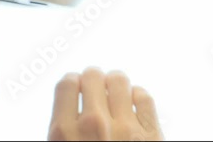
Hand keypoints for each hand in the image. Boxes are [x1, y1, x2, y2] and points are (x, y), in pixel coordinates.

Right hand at [48, 67, 163, 140]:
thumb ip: (61, 131)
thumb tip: (65, 108)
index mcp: (64, 133)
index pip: (67, 84)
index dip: (72, 83)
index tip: (77, 87)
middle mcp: (94, 125)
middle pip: (92, 75)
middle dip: (93, 79)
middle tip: (96, 89)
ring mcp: (125, 129)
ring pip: (119, 80)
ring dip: (115, 84)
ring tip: (115, 94)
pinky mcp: (151, 135)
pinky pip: (144, 97)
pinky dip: (138, 96)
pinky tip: (133, 105)